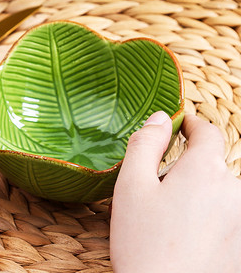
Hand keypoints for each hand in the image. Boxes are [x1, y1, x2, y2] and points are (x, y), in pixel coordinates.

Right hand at [110, 111, 240, 271]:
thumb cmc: (144, 244)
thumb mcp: (132, 185)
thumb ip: (146, 144)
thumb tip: (160, 118)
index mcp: (206, 171)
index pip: (207, 132)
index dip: (191, 124)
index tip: (179, 124)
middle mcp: (235, 191)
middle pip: (209, 164)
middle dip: (185, 167)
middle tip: (156, 190)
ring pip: (216, 190)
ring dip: (195, 192)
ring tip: (169, 219)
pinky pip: (224, 213)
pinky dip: (206, 213)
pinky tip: (185, 236)